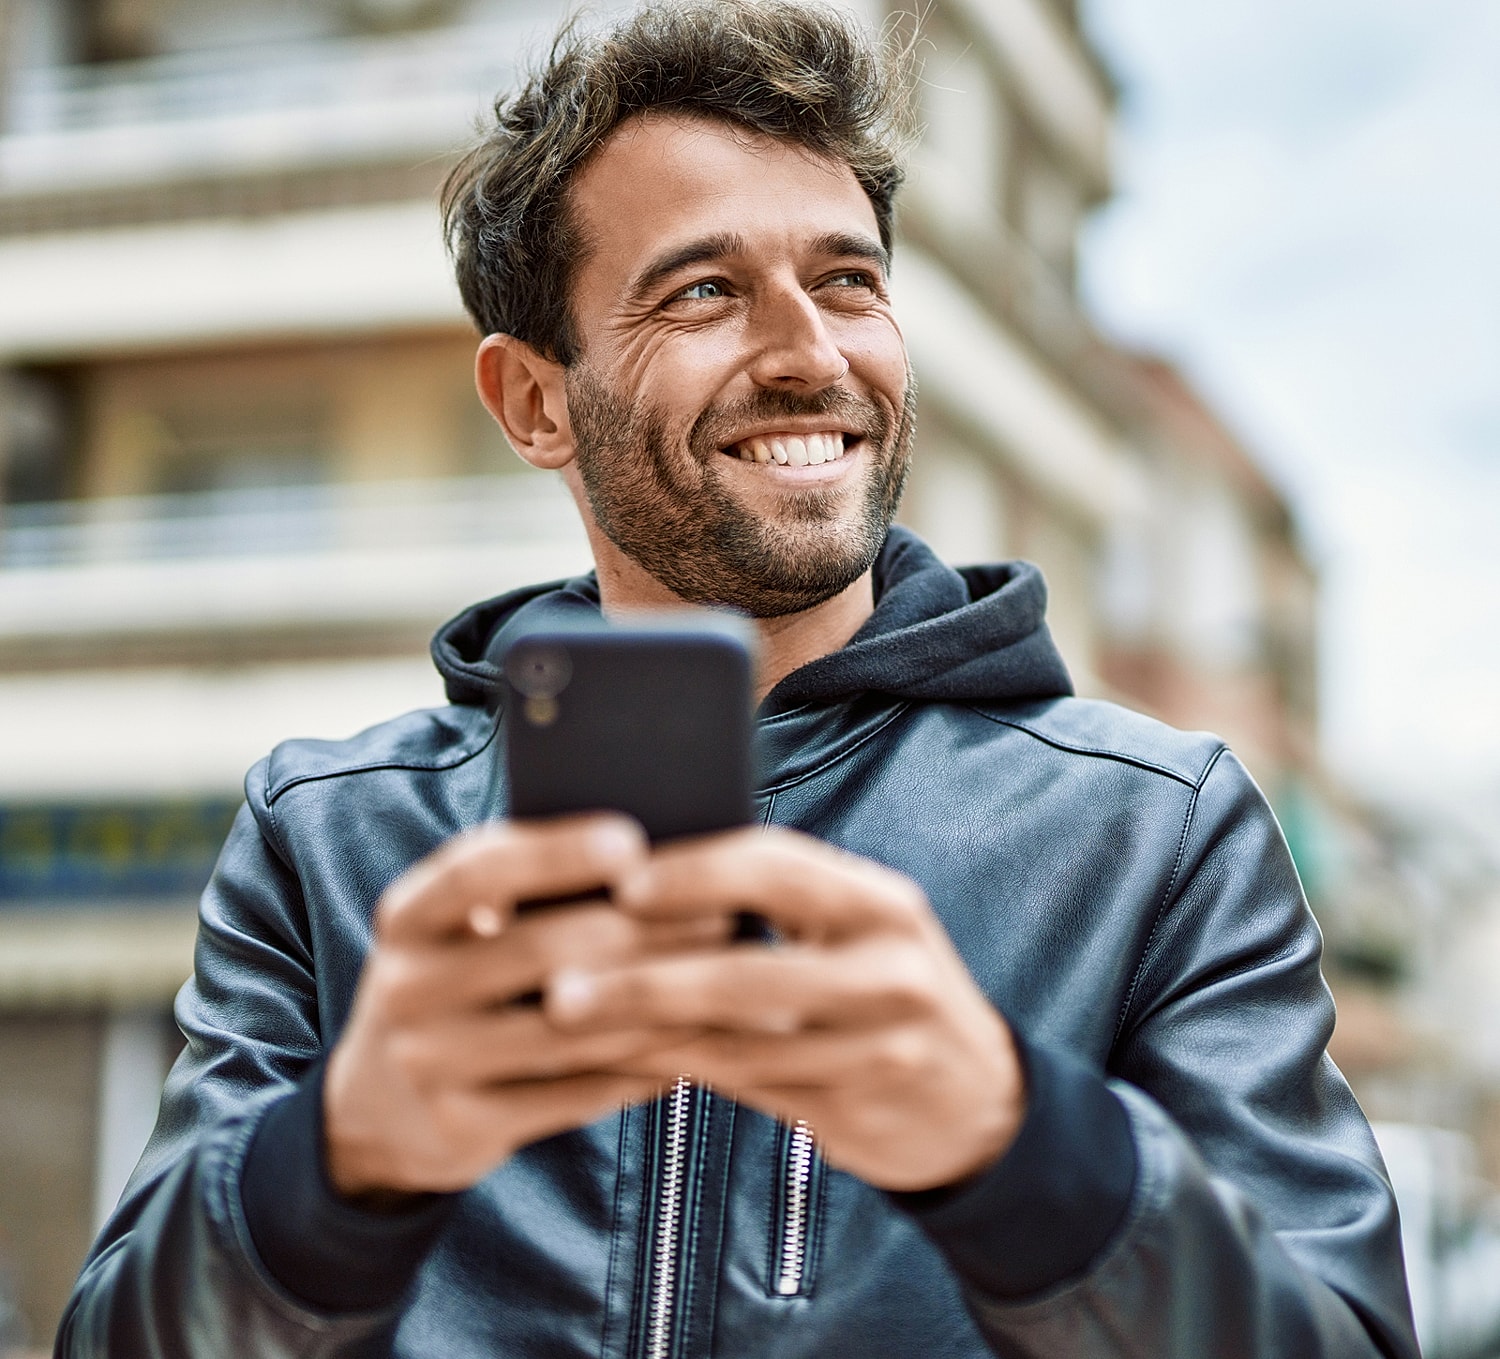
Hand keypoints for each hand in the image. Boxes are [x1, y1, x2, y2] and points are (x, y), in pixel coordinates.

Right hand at [324, 815, 730, 1198]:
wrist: (378, 1109)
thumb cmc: (458, 985)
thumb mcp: (457, 931)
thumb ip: (524, 892)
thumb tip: (650, 853)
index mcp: (407, 916)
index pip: (478, 870)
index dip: (556, 853)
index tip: (633, 840)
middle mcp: (405, 986)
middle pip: (541, 950)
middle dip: (642, 930)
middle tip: (721, 915)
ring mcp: (427, 1062)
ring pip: (569, 1027)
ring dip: (657, 1001)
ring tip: (725, 977)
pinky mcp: (461, 1126)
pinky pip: (574, 1092)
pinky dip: (641, 1066)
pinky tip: (694, 1044)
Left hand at [543, 828, 1025, 1192]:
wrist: (978, 1100)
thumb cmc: (885, 988)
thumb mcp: (859, 927)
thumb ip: (779, 901)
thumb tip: (645, 870)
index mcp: (882, 903)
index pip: (779, 868)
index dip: (695, 872)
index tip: (620, 881)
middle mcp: (888, 971)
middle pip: (747, 971)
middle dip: (644, 978)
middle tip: (560, 985)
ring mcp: (876, 1048)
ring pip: (737, 1043)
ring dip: (643, 1034)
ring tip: (567, 1024)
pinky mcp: (854, 1111)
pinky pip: (745, 1088)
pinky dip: (677, 1070)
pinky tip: (620, 1060)